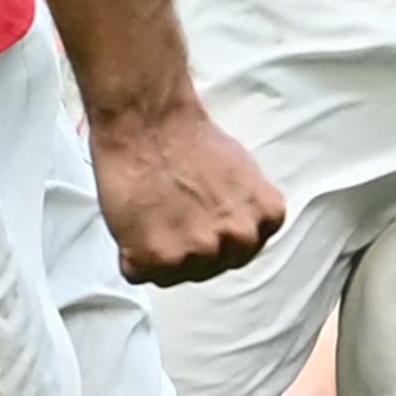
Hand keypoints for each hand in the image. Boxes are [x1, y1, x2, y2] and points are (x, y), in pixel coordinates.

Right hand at [89, 101, 286, 285]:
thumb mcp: (244, 172)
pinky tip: (134, 220)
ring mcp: (199, 254)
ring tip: (152, 211)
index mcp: (265, 219)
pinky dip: (130, 253)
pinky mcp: (157, 261)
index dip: (215, 236)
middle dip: (190, 247)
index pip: (241, 253)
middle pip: (211, 267)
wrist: (149, 121)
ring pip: (175, 275)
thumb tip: (233, 228)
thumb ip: (245, 210)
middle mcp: (238, 241)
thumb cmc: (189, 137)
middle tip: (172, 214)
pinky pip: (139, 273)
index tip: (199, 219)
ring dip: (159, 252)